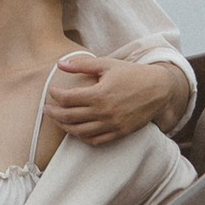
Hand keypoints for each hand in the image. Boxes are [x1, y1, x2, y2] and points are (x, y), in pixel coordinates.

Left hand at [46, 49, 181, 145]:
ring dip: (65, 127)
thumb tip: (59, 64)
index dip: (56, 96)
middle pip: (70, 117)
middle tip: (46, 109)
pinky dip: (82, 137)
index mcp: (99, 94)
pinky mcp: (119, 133)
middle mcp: (104, 112)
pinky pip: (95, 140)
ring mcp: (112, 125)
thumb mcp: (107, 64)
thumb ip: (81, 64)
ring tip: (57, 120)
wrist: (158, 90)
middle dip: (54, 113)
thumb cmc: (131, 74)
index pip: (68, 99)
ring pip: (80, 132)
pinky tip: (76, 130)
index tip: (51, 91)